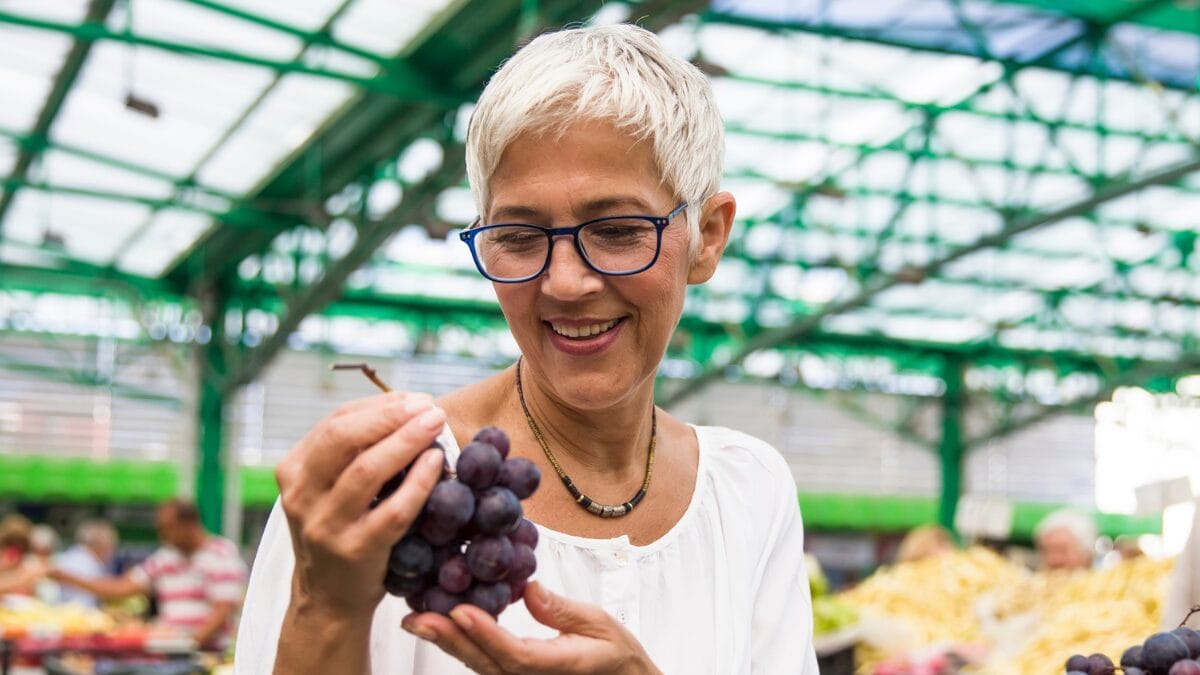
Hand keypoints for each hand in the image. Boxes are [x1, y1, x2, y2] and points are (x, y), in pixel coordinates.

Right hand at [275, 391, 446, 617]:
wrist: (329, 597)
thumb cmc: (341, 528)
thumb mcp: (330, 488)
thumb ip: (356, 451)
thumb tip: (411, 407)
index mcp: (293, 470)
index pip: (336, 421)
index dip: (380, 405)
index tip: (416, 399)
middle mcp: (302, 495)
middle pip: (342, 438)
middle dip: (389, 415)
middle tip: (428, 407)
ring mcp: (325, 525)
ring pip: (366, 471)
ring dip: (406, 441)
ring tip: (436, 425)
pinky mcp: (355, 551)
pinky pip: (392, 511)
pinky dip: (418, 483)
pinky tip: (436, 463)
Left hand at [401, 581, 660, 674]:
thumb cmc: (615, 654)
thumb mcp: (599, 624)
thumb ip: (562, 610)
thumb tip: (527, 588)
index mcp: (557, 668)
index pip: (515, 655)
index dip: (486, 634)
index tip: (461, 611)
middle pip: (485, 663)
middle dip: (450, 639)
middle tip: (417, 618)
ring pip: (479, 665)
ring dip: (447, 643)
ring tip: (418, 620)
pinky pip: (483, 664)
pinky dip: (460, 645)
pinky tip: (440, 628)